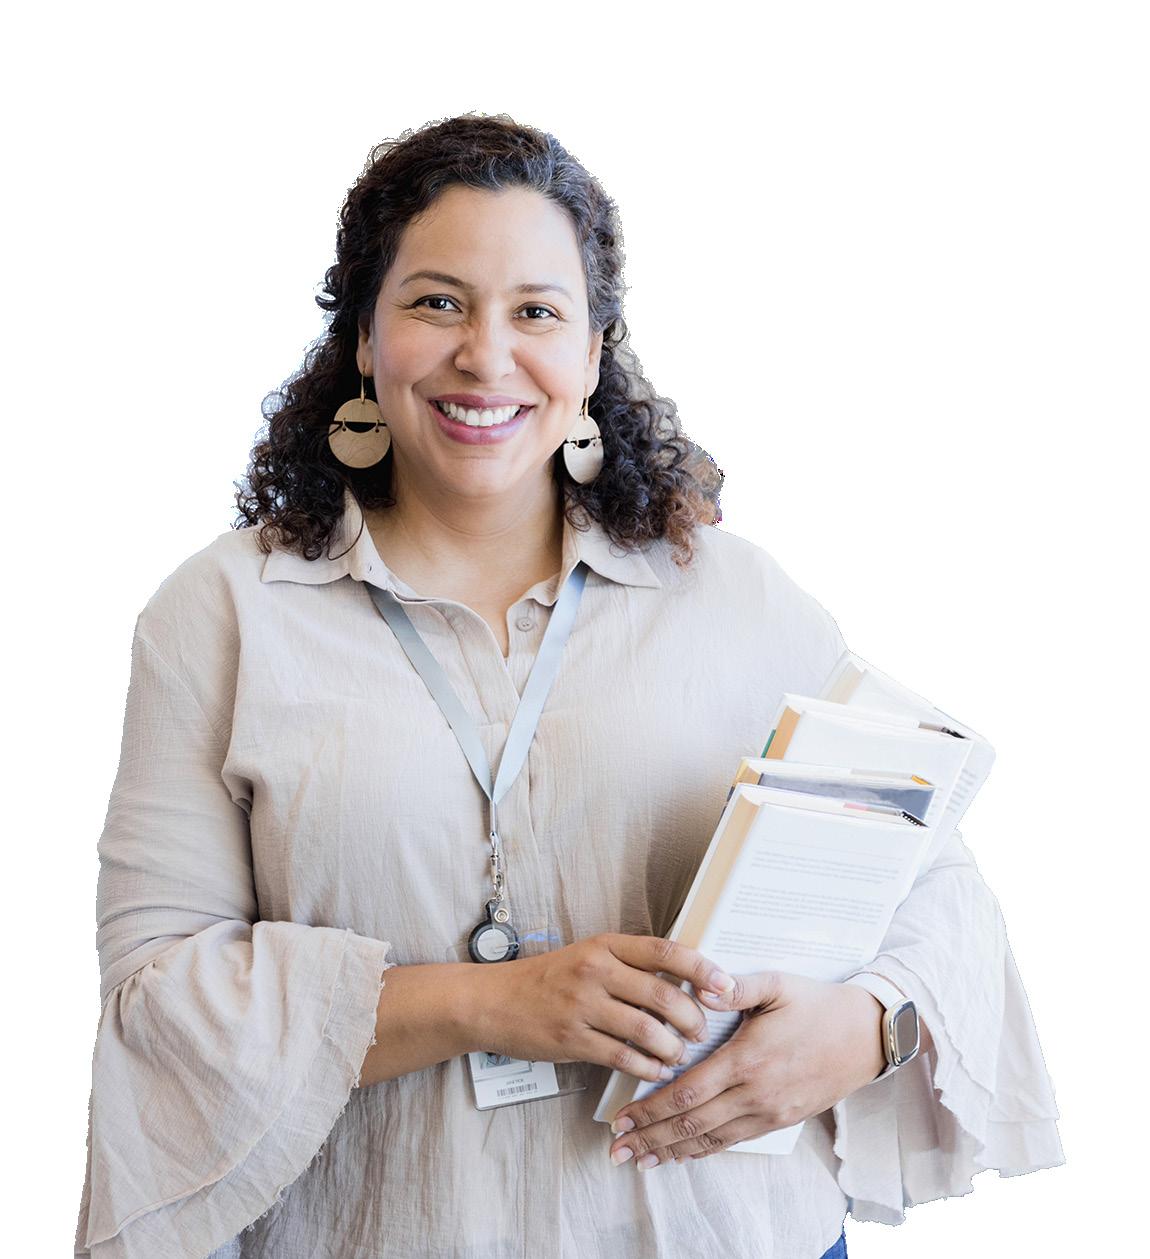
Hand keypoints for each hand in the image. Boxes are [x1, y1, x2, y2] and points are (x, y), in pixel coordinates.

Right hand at [465, 933, 733, 1083]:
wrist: (493, 1001)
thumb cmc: (547, 979)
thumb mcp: (588, 957)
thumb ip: (628, 964)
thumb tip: (683, 979)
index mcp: (605, 945)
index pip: (665, 951)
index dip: (701, 968)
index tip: (725, 985)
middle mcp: (596, 970)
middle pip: (663, 994)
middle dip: (693, 1018)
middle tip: (702, 1031)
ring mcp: (582, 1005)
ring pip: (647, 1030)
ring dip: (672, 1048)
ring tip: (679, 1055)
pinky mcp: (571, 1038)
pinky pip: (623, 1057)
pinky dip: (647, 1068)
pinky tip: (656, 1071)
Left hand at [607, 970, 885, 1168]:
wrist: (867, 1036)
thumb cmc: (818, 1004)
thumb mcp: (778, 983)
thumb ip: (737, 986)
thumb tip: (703, 984)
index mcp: (748, 1058)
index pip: (687, 1092)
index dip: (650, 1108)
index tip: (620, 1117)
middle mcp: (755, 1093)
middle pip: (691, 1124)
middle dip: (650, 1137)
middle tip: (616, 1150)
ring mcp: (768, 1112)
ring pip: (710, 1140)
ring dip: (671, 1151)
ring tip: (639, 1159)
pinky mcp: (780, 1120)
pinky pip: (733, 1141)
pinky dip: (703, 1151)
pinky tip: (681, 1155)